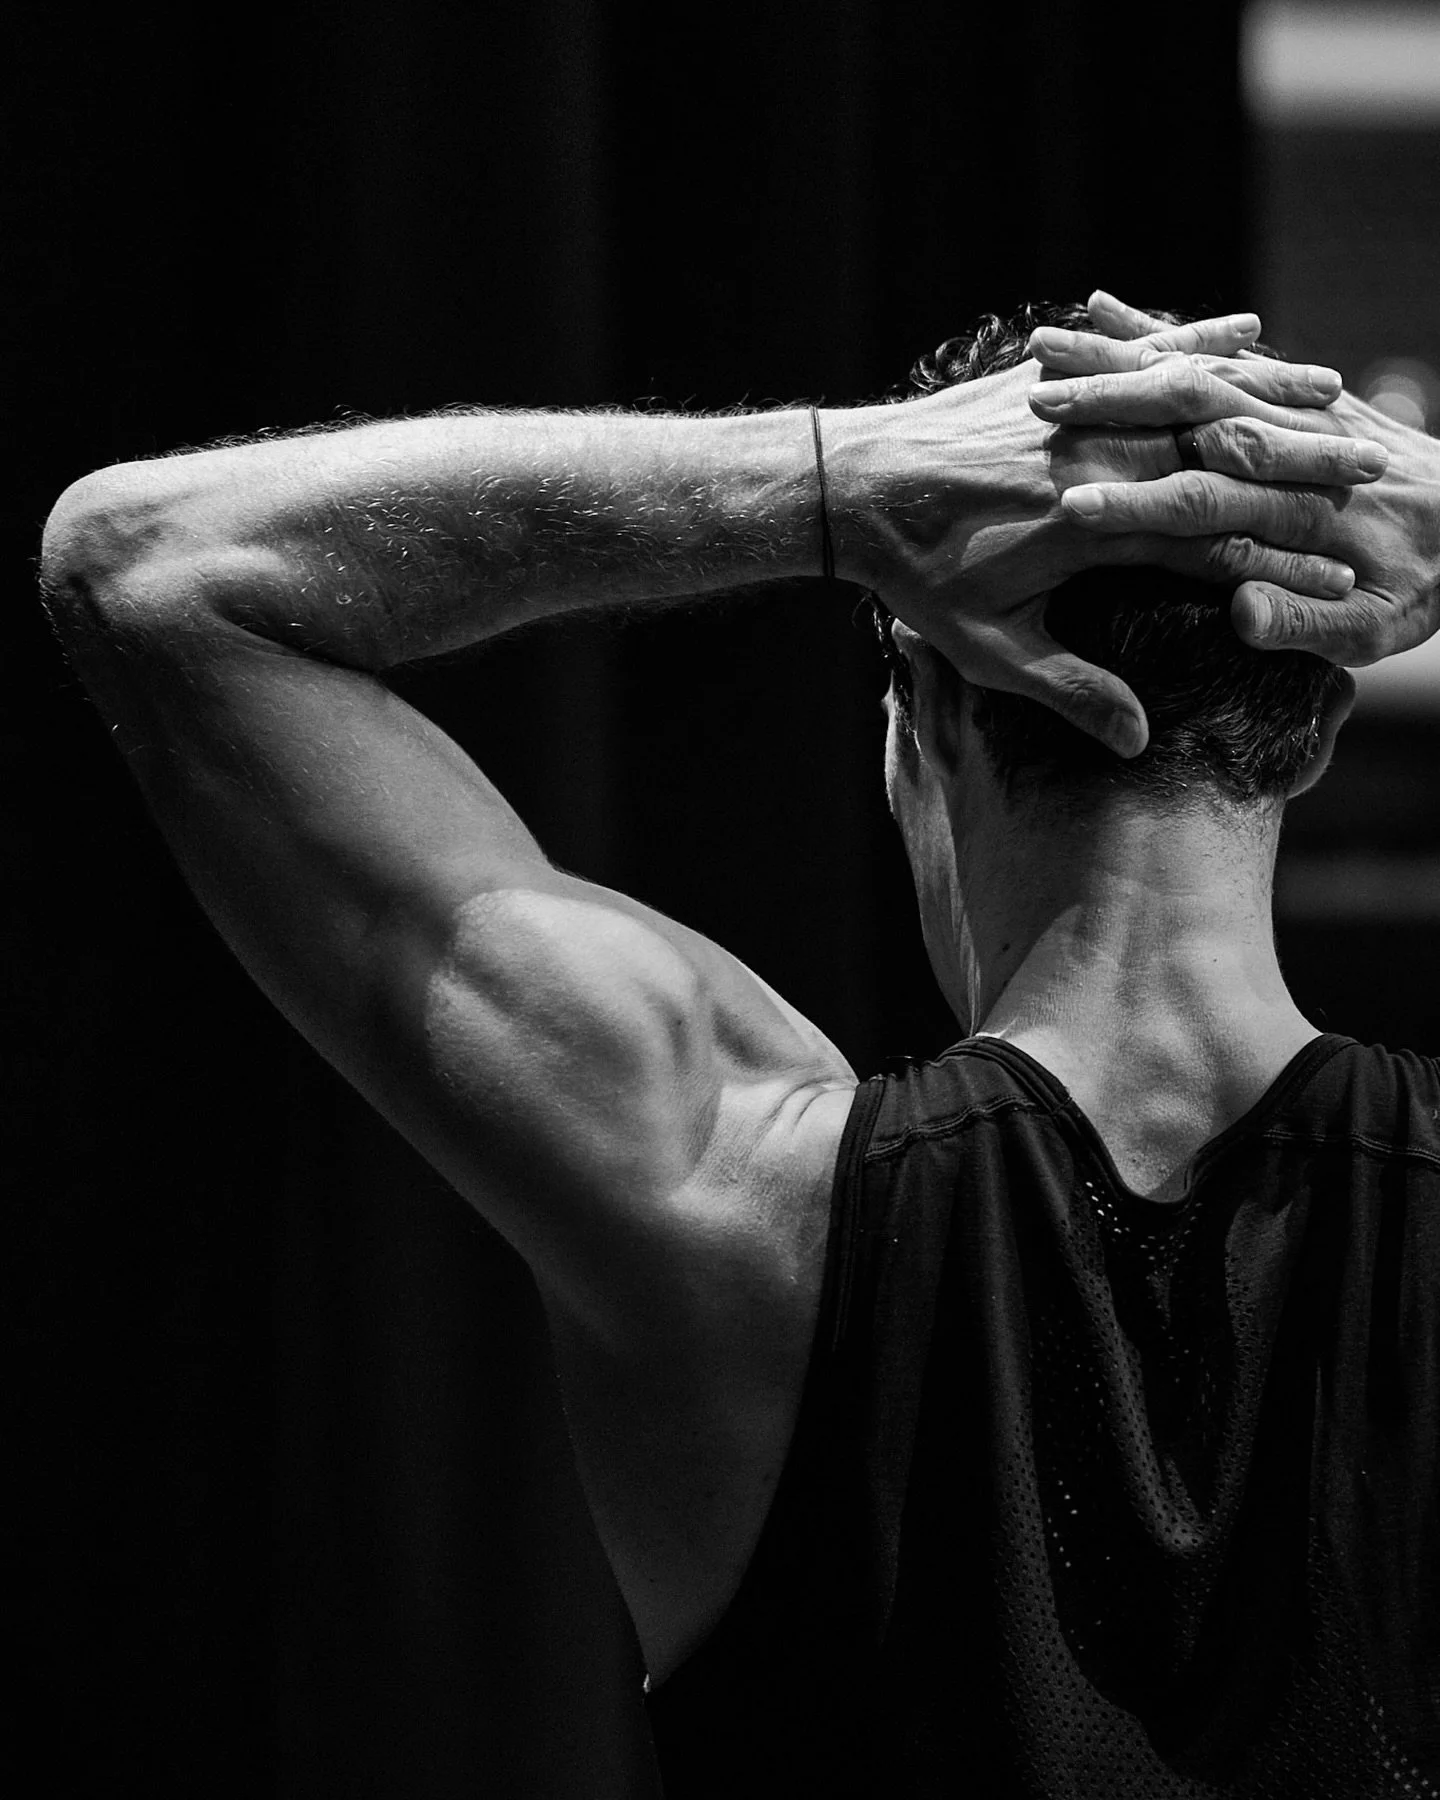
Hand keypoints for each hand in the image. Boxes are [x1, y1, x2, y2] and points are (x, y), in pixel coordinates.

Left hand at [832, 310, 1386, 754]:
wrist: (848, 485)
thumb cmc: (917, 577)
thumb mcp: (987, 649)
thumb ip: (1070, 687)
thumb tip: (1136, 739)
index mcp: (1090, 529)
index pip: (1208, 547)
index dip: (1278, 566)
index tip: (1347, 581)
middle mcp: (1093, 459)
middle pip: (1220, 460)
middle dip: (1304, 466)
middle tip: (1377, 472)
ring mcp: (1073, 411)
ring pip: (1191, 394)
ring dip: (1269, 393)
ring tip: (1340, 395)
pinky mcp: (1054, 377)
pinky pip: (1137, 353)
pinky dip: (1193, 340)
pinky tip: (1246, 328)